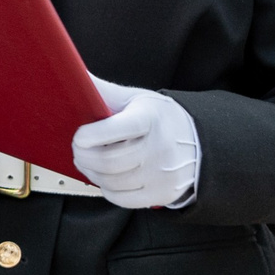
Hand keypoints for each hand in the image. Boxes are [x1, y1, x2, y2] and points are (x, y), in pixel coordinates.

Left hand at [72, 79, 199, 209]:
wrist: (201, 143)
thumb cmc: (161, 119)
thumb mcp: (137, 99)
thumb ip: (104, 92)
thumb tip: (73, 75)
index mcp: (150, 119)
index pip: (114, 130)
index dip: (89, 135)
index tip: (79, 135)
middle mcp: (159, 148)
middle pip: (107, 160)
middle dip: (82, 155)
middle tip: (78, 149)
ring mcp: (162, 175)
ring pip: (111, 181)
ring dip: (90, 171)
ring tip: (88, 160)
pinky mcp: (161, 194)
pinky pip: (121, 198)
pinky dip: (106, 188)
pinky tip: (105, 176)